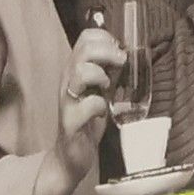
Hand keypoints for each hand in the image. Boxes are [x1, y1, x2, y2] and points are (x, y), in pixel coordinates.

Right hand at [50, 24, 123, 183]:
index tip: (119, 51)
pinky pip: (85, 105)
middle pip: (83, 50)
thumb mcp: (99, 90)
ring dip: (100, 75)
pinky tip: (103, 112)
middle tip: (121, 63)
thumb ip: (108, 73)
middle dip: (107, 51)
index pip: (86, 38)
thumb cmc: (87, 121)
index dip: (105, 38)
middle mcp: (68, 81)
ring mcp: (67, 100)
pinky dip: (99, 105)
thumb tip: (126, 55)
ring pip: (80, 72)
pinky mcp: (70, 122)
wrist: (71, 156)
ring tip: (107, 86)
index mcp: (76, 70)